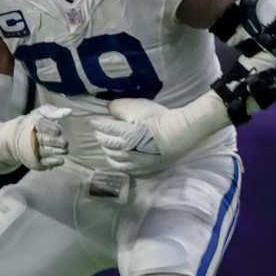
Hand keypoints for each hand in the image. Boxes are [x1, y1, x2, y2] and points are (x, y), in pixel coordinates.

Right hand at [10, 104, 70, 169]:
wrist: (17, 137)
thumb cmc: (36, 123)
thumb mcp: (42, 113)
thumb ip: (54, 112)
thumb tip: (69, 112)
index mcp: (33, 123)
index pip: (41, 125)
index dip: (50, 128)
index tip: (59, 131)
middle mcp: (32, 137)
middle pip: (43, 139)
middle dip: (55, 141)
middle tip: (65, 143)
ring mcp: (33, 149)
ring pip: (45, 151)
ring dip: (56, 151)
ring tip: (65, 150)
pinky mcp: (36, 159)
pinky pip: (44, 162)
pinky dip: (53, 161)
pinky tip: (61, 160)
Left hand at [91, 95, 229, 174]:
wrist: (181, 133)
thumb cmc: (160, 118)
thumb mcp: (139, 107)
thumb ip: (120, 107)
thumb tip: (106, 107)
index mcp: (124, 134)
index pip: (104, 128)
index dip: (98, 124)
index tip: (94, 121)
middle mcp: (126, 150)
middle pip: (106, 144)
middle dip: (100, 136)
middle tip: (98, 132)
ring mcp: (134, 162)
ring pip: (112, 158)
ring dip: (106, 150)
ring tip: (105, 145)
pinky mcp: (142, 168)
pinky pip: (124, 168)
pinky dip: (116, 162)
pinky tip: (115, 159)